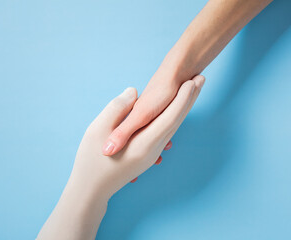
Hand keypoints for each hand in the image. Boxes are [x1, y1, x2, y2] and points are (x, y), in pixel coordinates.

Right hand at [37, 76, 203, 239]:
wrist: (91, 189)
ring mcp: (152, 155)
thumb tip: (133, 91)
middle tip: (199, 79)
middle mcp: (153, 150)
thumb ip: (117, 109)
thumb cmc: (91, 159)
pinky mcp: (147, 157)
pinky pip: (165, 135)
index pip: (170, 117)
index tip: (192, 80)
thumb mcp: (97, 129)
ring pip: (172, 129)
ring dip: (182, 109)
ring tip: (190, 92)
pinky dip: (172, 120)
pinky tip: (174, 114)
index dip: (182, 98)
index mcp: (143, 143)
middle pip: (176, 122)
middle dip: (188, 100)